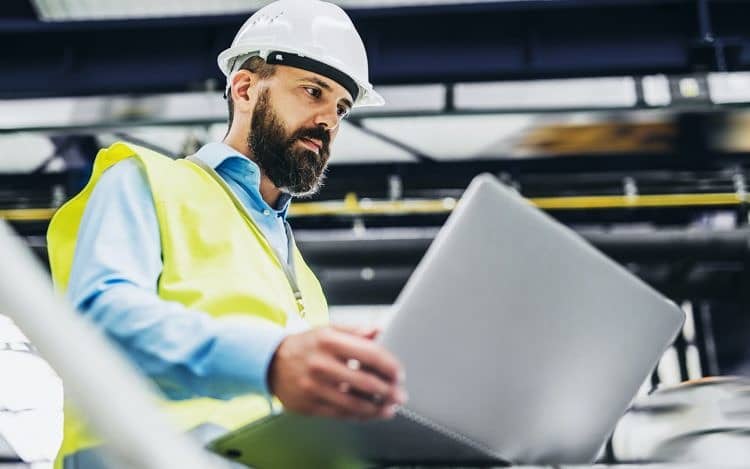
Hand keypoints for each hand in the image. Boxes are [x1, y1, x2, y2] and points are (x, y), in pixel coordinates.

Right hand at [268, 324, 406, 419]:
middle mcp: (321, 363)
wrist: (270, 362)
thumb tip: (378, 331)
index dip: (390, 366)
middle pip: (365, 382)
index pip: (370, 354)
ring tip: (390, 407)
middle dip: (389, 391)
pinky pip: (341, 414)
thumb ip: (355, 331)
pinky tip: (371, 413)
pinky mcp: (309, 405)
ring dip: (378, 408)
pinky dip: (360, 416)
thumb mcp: (328, 330)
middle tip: (400, 394)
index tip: (399, 373)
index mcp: (329, 340)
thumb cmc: (305, 345)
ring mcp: (314, 387)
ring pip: (355, 403)